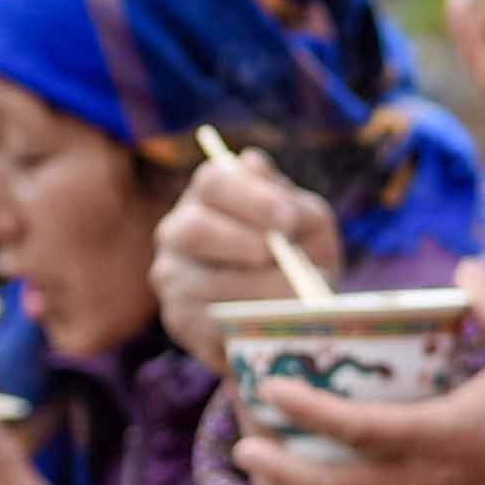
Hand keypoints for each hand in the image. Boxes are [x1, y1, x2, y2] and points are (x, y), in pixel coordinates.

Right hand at [153, 142, 342, 362]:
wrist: (296, 315)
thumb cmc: (302, 257)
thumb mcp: (310, 226)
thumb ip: (291, 198)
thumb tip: (252, 163)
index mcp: (212, 197)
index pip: (213, 181)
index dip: (249, 197)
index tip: (286, 219)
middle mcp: (179, 230)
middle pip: (193, 228)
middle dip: (241, 242)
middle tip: (276, 256)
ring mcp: (173, 276)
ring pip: (202, 281)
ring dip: (254, 289)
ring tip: (293, 296)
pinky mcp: (180, 319)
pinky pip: (206, 322)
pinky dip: (244, 322)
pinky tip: (273, 321)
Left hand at [232, 261, 484, 484]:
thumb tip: (463, 265)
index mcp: (446, 439)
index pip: (358, 430)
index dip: (308, 411)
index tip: (269, 389)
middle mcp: (432, 482)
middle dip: (284, 468)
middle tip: (243, 446)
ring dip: (310, 478)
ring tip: (274, 455)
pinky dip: (352, 483)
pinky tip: (342, 463)